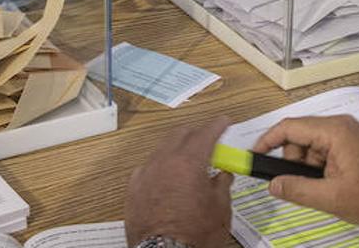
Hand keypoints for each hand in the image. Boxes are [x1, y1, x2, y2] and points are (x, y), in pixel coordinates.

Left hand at [124, 119, 234, 247]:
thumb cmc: (192, 235)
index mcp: (188, 162)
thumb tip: (223, 175)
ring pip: (162, 149)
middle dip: (196, 132)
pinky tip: (168, 176)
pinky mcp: (134, 188)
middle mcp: (164, 162)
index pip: (206, 132)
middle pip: (180, 134)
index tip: (224, 121)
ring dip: (177, 148)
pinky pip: (148, 167)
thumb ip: (222, 184)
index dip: (218, 124)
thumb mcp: (220, 208)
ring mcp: (146, 174)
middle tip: (208, 138)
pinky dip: (161, 166)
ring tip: (189, 159)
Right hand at [251, 115, 358, 228]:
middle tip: (298, 185)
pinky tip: (330, 185)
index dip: (268, 141)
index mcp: (334, 131)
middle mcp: (340, 126)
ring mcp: (347, 134)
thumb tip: (275, 184)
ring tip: (323, 189)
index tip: (256, 154)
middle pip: (299, 137)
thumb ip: (297, 189)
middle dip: (293, 162)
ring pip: (310, 147)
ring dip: (308, 168)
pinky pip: (323, 152)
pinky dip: (320, 169)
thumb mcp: (331, 197)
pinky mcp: (351, 145)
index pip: (289, 127)